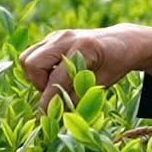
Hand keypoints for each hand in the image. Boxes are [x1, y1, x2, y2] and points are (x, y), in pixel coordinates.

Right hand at [18, 24, 151, 112]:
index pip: (56, 79)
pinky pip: (33, 54)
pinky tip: (58, 74)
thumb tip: (56, 114)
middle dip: (39, 84)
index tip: (45, 116)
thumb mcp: (102, 83)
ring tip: (56, 83)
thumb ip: (79, 97)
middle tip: (56, 92)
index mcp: (84, 48)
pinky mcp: (52, 38)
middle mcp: (66, 38)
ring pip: (28, 58)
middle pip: (32, 63)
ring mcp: (57, 35)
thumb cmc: (116, 63)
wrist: (124, 42)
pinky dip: (40, 69)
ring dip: (37, 76)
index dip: (49, 101)